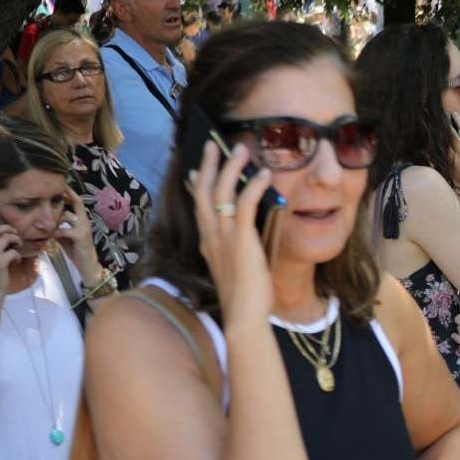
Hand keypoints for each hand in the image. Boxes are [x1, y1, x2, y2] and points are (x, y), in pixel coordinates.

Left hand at [54, 195, 104, 286]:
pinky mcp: (80, 236)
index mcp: (82, 220)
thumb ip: (59, 226)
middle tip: (54, 189)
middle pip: (77, 202)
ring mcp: (84, 228)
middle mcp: (85, 221)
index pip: (77, 202)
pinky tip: (50, 237)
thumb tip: (46, 221)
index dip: (69, 193)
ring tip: (45, 222)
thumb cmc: (76, 250)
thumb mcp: (65, 236)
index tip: (60, 185)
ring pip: (67, 216)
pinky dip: (55, 233)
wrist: (87, 265)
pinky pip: (64, 230)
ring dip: (54, 219)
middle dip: (66, 195)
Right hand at [187, 139, 274, 330]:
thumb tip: (240, 232)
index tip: (195, 169)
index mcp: (208, 242)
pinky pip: (244, 205)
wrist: (243, 316)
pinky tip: (264, 174)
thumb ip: (233, 248)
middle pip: (202, 191)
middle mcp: (211, 236)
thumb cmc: (244, 297)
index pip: (198, 206)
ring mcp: (223, 237)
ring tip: (242, 150)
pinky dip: (253, 186)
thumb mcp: (233, 267)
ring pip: (221, 192)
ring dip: (231, 167)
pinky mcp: (241, 240)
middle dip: (208, 164)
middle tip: (213, 143)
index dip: (196, 184)